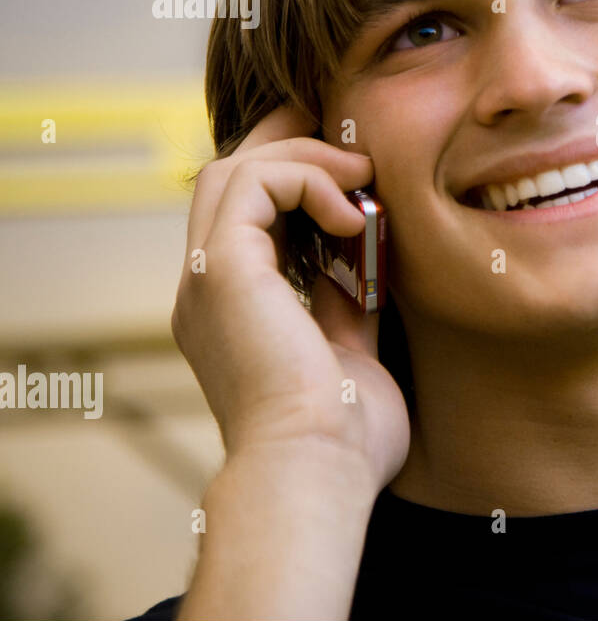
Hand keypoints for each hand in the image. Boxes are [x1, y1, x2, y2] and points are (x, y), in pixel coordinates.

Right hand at [170, 102, 409, 494]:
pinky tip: (353, 214)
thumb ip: (349, 302)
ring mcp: (204, 279)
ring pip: (232, 169)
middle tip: (357, 147)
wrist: (317, 473)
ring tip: (364, 175)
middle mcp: (206, 291)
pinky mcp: (221, 270)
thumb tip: (369, 260)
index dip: (295, 179)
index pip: (246, 217)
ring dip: (305, 159)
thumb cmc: (345, 439)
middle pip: (228, 179)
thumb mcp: (351, 352)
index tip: (356, 170)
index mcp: (232, 313)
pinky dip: (307, 180)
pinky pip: (253, 182)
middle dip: (291, 146)